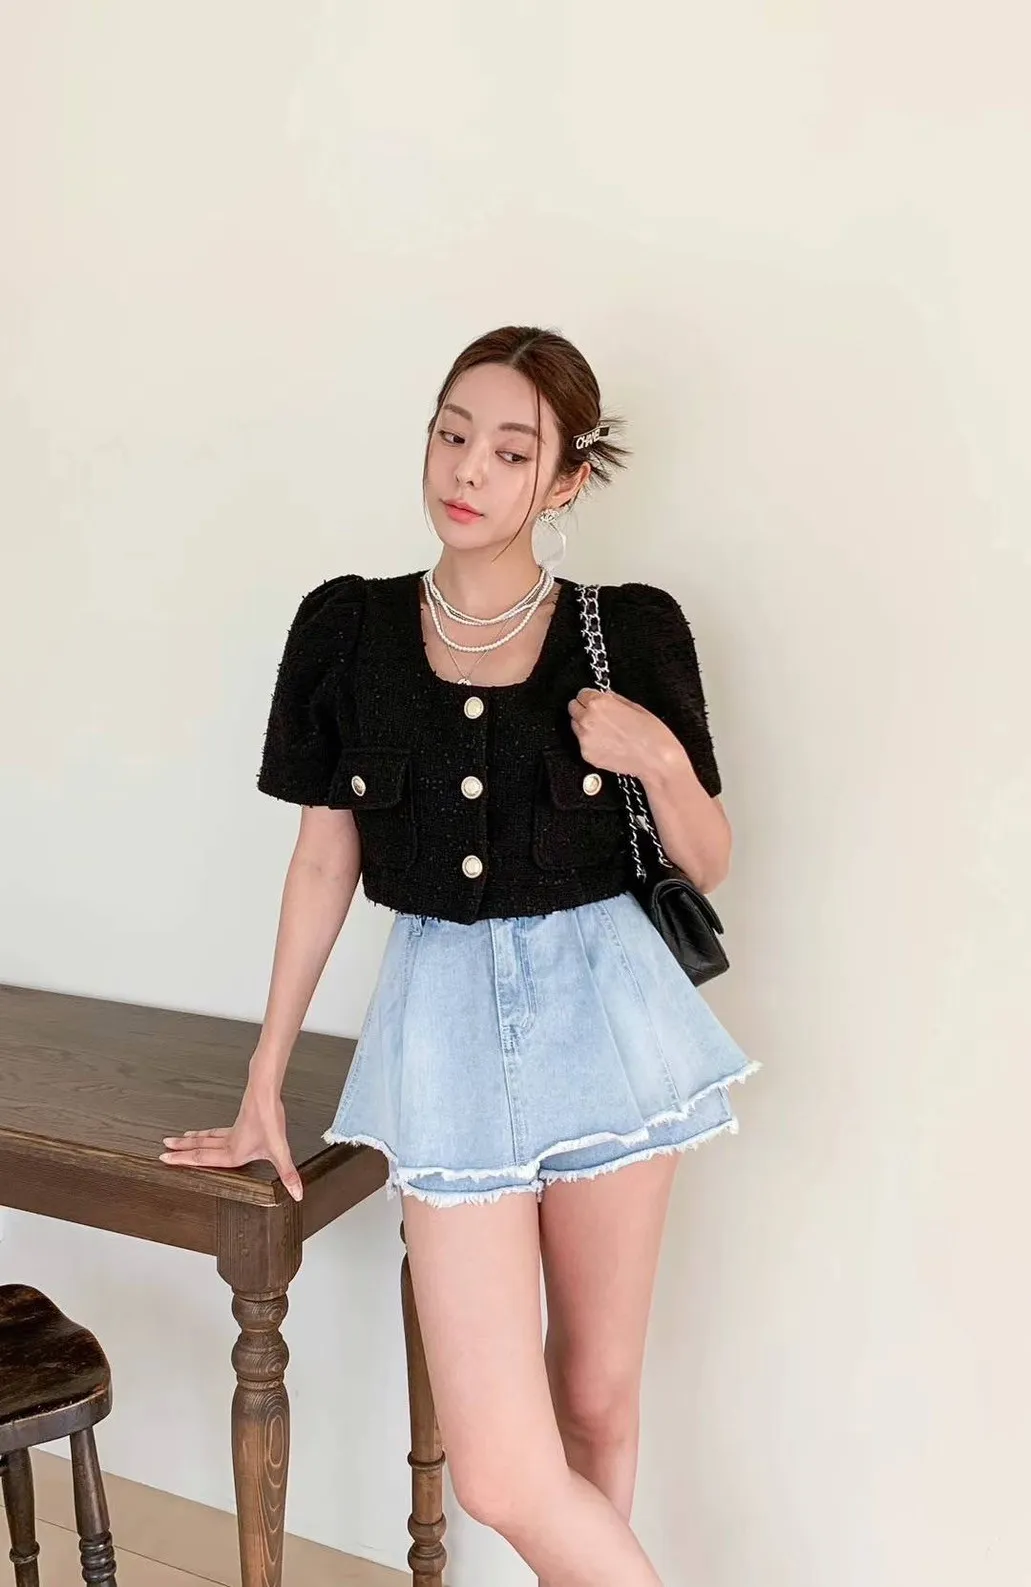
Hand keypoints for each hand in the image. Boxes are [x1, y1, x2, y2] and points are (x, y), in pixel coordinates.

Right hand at [159, 1082, 302, 1200]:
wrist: (265, 1090)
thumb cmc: (269, 1118)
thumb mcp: (280, 1150)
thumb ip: (288, 1174)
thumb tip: (297, 1193)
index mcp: (233, 1152)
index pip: (202, 1158)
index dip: (183, 1161)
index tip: (165, 1160)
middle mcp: (229, 1142)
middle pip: (199, 1147)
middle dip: (180, 1151)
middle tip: (163, 1151)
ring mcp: (233, 1130)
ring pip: (206, 1137)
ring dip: (191, 1140)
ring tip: (177, 1140)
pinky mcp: (239, 1121)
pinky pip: (217, 1130)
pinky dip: (207, 1132)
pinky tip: (208, 1132)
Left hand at [568, 687, 679, 779]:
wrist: (655, 760)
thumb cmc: (651, 734)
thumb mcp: (635, 707)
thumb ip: (614, 699)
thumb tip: (606, 696)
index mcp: (599, 704)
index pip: (582, 694)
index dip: (590, 697)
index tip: (595, 700)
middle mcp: (588, 720)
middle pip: (573, 708)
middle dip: (584, 709)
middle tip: (598, 715)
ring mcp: (585, 739)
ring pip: (575, 726)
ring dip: (585, 725)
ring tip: (605, 731)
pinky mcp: (587, 755)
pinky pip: (582, 744)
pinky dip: (591, 742)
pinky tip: (608, 743)